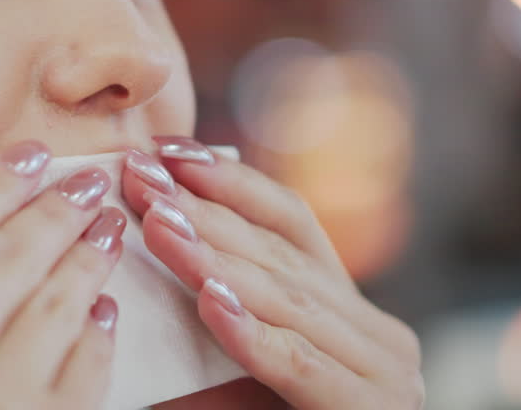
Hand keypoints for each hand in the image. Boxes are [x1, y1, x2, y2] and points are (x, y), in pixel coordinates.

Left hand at [124, 138, 423, 409]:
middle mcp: (375, 329)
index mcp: (343, 306)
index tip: (163, 150)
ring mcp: (386, 372)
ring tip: (156, 224)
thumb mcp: (235, 366)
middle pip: (280, 252)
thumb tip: (134, 234)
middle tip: (139, 177)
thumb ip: (211, 306)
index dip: (227, 178)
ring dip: (215, 259)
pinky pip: (302, 367)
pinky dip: (254, 334)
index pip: (288, 219)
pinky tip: (210, 303)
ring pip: (288, 299)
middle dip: (204, 210)